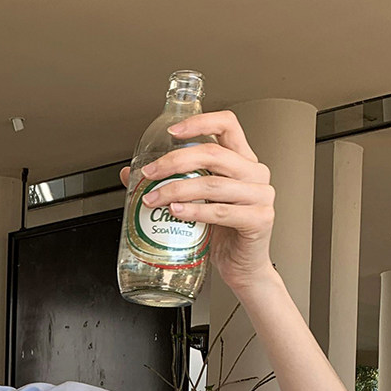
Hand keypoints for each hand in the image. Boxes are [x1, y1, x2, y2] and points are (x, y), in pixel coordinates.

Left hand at [119, 109, 278, 293]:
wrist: (243, 267)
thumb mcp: (196, 201)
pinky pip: (221, 212)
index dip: (200, 122)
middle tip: (149, 174)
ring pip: (212, 184)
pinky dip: (195, 211)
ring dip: (176, 189)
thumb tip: (130, 174)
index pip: (227, 124)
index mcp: (242, 160)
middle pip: (213, 154)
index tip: (172, 132)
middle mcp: (254, 173)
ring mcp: (261, 195)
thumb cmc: (223, 233)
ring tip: (154, 199)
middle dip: (174, 161)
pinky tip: (176, 212)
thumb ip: (172, 183)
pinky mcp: (259, 219)